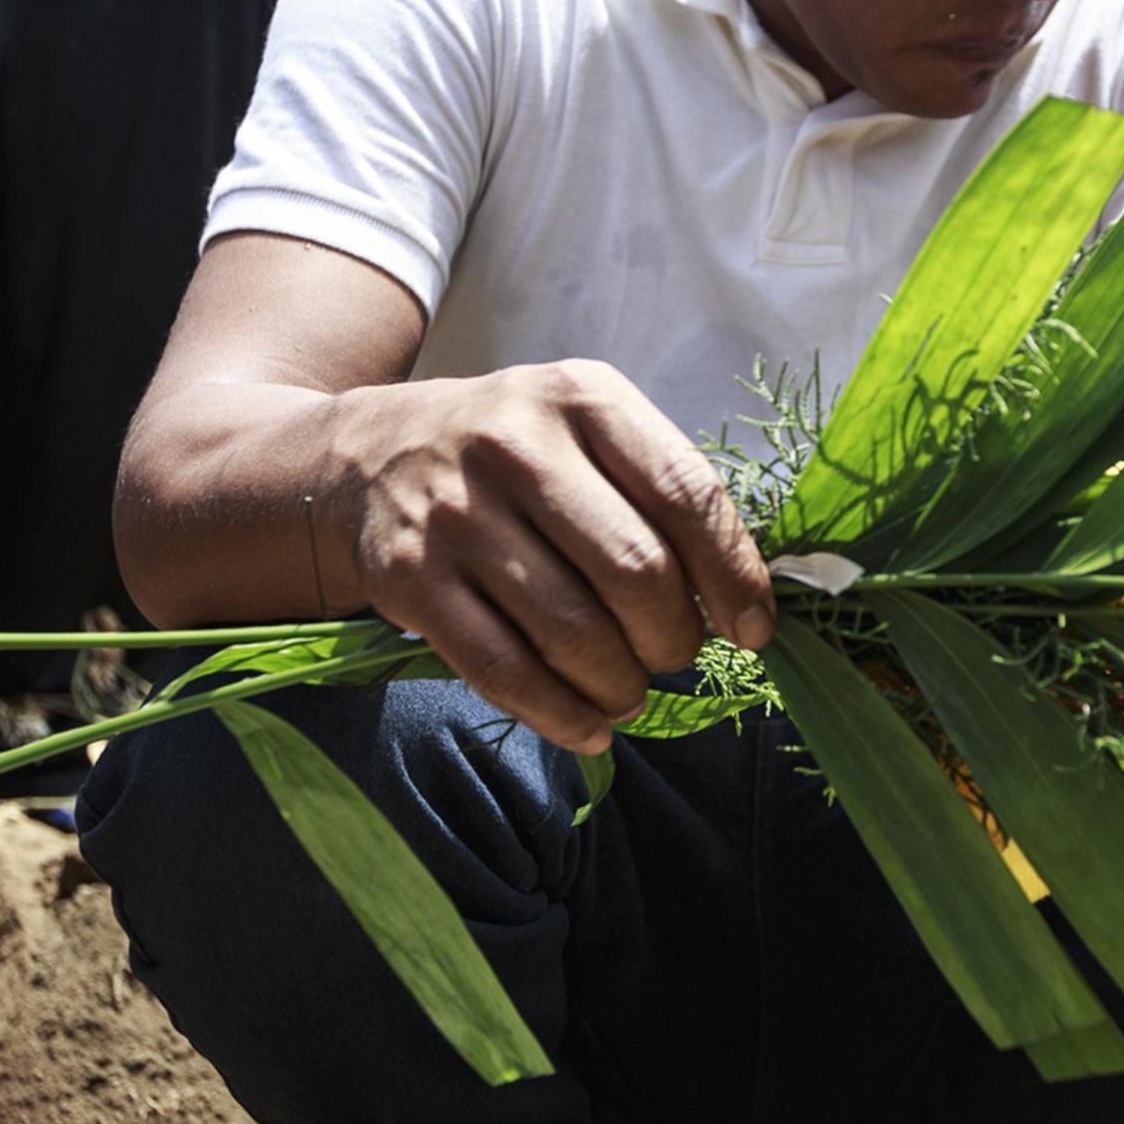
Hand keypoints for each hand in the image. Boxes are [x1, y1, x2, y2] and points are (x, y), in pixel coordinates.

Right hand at [318, 361, 777, 754]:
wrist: (369, 456)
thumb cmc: (515, 454)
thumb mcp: (587, 429)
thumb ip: (661, 493)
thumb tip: (744, 602)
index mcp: (581, 397)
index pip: (686, 493)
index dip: (733, 574)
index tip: (754, 629)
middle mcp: (515, 445)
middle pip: (635, 570)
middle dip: (674, 637)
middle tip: (674, 654)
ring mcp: (456, 513)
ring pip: (573, 631)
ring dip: (621, 683)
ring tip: (628, 689)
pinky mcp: (409, 579)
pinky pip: (503, 670)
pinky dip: (561, 714)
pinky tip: (589, 726)